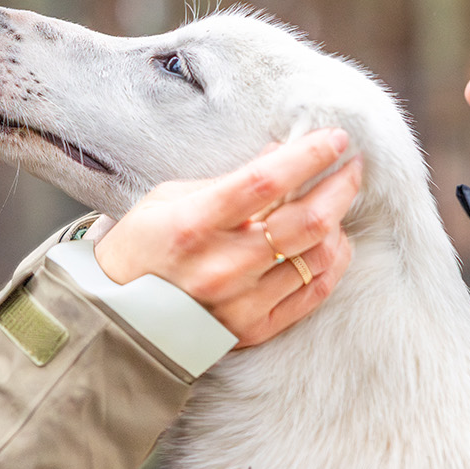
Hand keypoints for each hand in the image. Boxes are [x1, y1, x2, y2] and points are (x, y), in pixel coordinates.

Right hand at [91, 128, 359, 347]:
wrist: (119, 317)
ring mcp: (242, 303)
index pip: (265, 182)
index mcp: (193, 224)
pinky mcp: (255, 330)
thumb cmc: (143, 246)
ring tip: (333, 205)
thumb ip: (228, 180)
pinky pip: (315, 292)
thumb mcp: (170, 197)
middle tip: (350, 167)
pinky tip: (330, 241)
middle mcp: (222, 266)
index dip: (307, 157)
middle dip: (339, 187)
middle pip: (305, 222)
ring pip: (319, 257)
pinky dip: (332, 261)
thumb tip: (282, 154)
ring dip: (337, 224)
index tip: (335, 138)